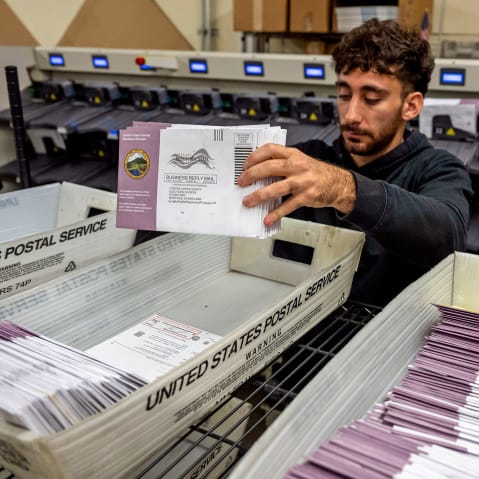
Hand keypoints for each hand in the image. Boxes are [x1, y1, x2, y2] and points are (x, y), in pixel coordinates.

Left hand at [237, 143, 356, 226]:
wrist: (339, 184)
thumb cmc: (315, 173)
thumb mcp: (300, 162)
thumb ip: (282, 163)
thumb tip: (257, 173)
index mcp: (293, 154)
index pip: (270, 149)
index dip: (254, 156)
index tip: (244, 165)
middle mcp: (297, 166)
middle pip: (270, 167)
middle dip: (252, 175)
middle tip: (241, 182)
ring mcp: (303, 181)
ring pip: (277, 187)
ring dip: (259, 195)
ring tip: (248, 201)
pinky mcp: (307, 196)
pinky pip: (288, 206)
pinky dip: (276, 213)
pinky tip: (267, 219)